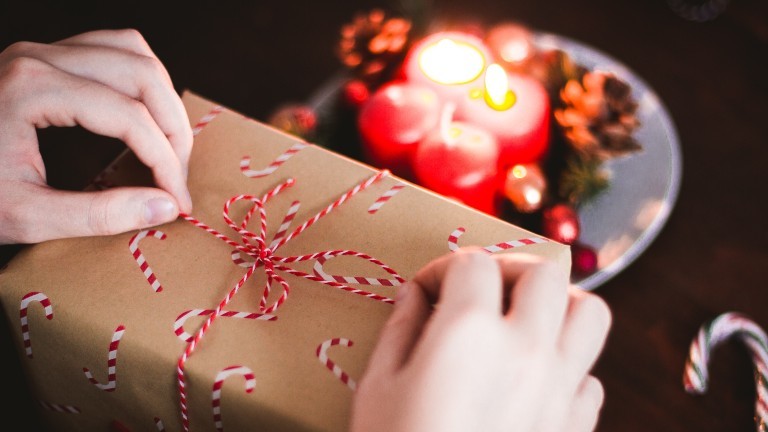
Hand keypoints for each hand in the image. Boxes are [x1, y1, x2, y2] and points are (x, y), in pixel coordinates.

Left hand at [0, 29, 191, 244]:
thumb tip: (164, 206)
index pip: (129, 117)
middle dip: (173, 130)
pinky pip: (115, 50)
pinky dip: (142, 81)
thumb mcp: (25, 215)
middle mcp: (41, 57)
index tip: (176, 201)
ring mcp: (43, 52)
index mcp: (33, 89)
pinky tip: (145, 116)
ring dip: (162, 98)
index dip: (165, 162)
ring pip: (134, 52)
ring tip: (169, 145)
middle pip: (142, 74)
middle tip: (176, 177)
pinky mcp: (47, 58)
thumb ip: (98, 214)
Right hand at [351, 249, 611, 431]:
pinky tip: (533, 381)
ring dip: (559, 306)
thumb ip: (401, 328)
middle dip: (510, 268)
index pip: (472, 264)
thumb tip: (417, 295)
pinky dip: (568, 366)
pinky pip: (590, 377)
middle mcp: (526, 351)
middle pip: (546, 272)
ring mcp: (559, 390)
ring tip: (524, 320)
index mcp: (470, 333)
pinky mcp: (574, 428)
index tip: (427, 289)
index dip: (442, 268)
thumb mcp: (378, 387)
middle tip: (482, 288)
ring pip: (591, 313)